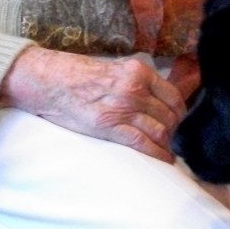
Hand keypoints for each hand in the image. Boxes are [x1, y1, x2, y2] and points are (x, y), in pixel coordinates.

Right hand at [0, 47, 186, 161]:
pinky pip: (143, 143)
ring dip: (167, 143)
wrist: (50, 81)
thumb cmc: (78, 75)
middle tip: (171, 139)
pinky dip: (158, 153)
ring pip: (161, 130)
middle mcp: (135, 88)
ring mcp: (124, 107)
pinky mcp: (110, 126)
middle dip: (174, 130)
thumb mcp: (115, 69)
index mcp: (138, 72)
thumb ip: (136, 81)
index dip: (179, 112)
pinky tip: (164, 159)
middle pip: (170, 114)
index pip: (173, 95)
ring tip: (166, 151)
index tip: (177, 121)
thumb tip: (155, 98)